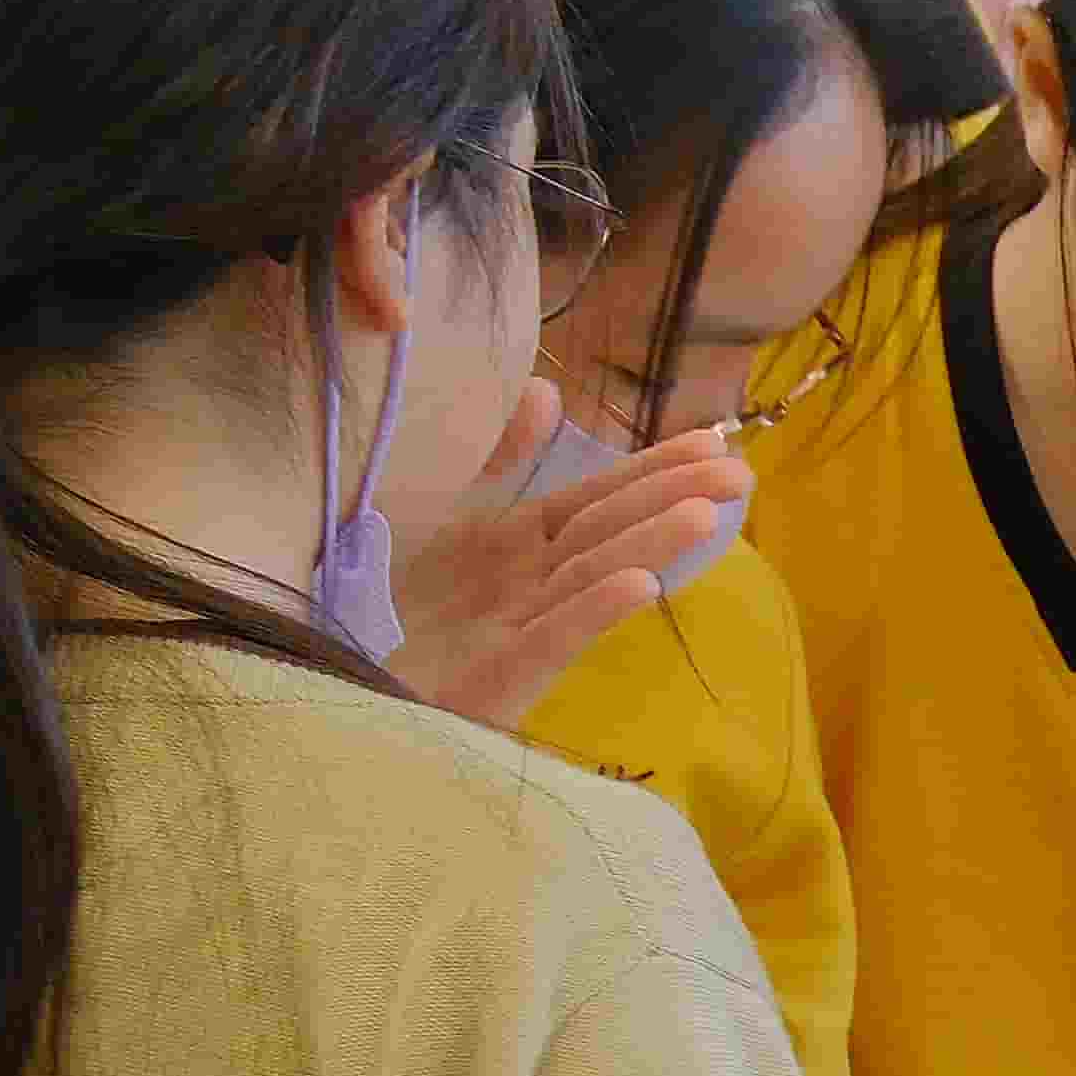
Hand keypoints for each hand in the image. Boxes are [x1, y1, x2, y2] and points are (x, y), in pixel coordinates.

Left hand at [387, 379, 739, 730]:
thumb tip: (544, 391)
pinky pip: (549, 639)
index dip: (654, 466)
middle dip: (673, 498)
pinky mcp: (497, 678)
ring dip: (650, 543)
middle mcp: (528, 581)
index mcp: (516, 543)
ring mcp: (517, 630)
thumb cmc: (382, 610)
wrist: (334, 685)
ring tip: (705, 513)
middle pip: (609, 530)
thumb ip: (490, 459)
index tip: (714, 439)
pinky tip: (640, 586)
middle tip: (741, 474)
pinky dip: (594, 610)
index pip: (598, 495)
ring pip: (592, 575)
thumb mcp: (431, 513)